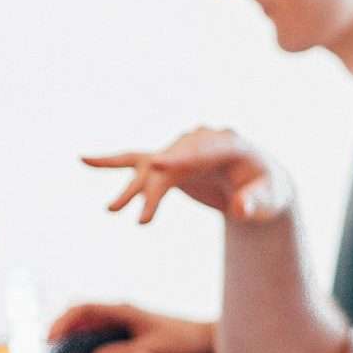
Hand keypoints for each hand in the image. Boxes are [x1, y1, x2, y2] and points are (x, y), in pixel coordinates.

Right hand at [45, 303, 216, 352]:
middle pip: (80, 317)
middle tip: (48, 352)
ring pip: (88, 328)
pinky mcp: (127, 334)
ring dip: (72, 342)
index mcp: (122, 311)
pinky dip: (86, 348)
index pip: (83, 309)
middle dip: (61, 332)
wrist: (203, 340)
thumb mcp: (150, 351)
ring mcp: (122, 323)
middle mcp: (119, 313)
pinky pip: (100, 338)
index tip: (50, 338)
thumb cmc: (180, 341)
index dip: (63, 322)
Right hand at [81, 128, 289, 224]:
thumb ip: (255, 203)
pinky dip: (111, 163)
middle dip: (156, 185)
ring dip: (132, 187)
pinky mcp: (169, 162)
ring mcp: (182, 150)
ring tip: (112, 209)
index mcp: (230, 143)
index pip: (203, 148)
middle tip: (142, 212)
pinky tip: (83, 160)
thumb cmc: (267, 191)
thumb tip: (240, 209)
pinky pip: (137, 162)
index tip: (158, 165)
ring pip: (150, 164)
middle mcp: (201, 140)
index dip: (181, 157)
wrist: (258, 186)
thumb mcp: (269, 199)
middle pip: (173, 161)